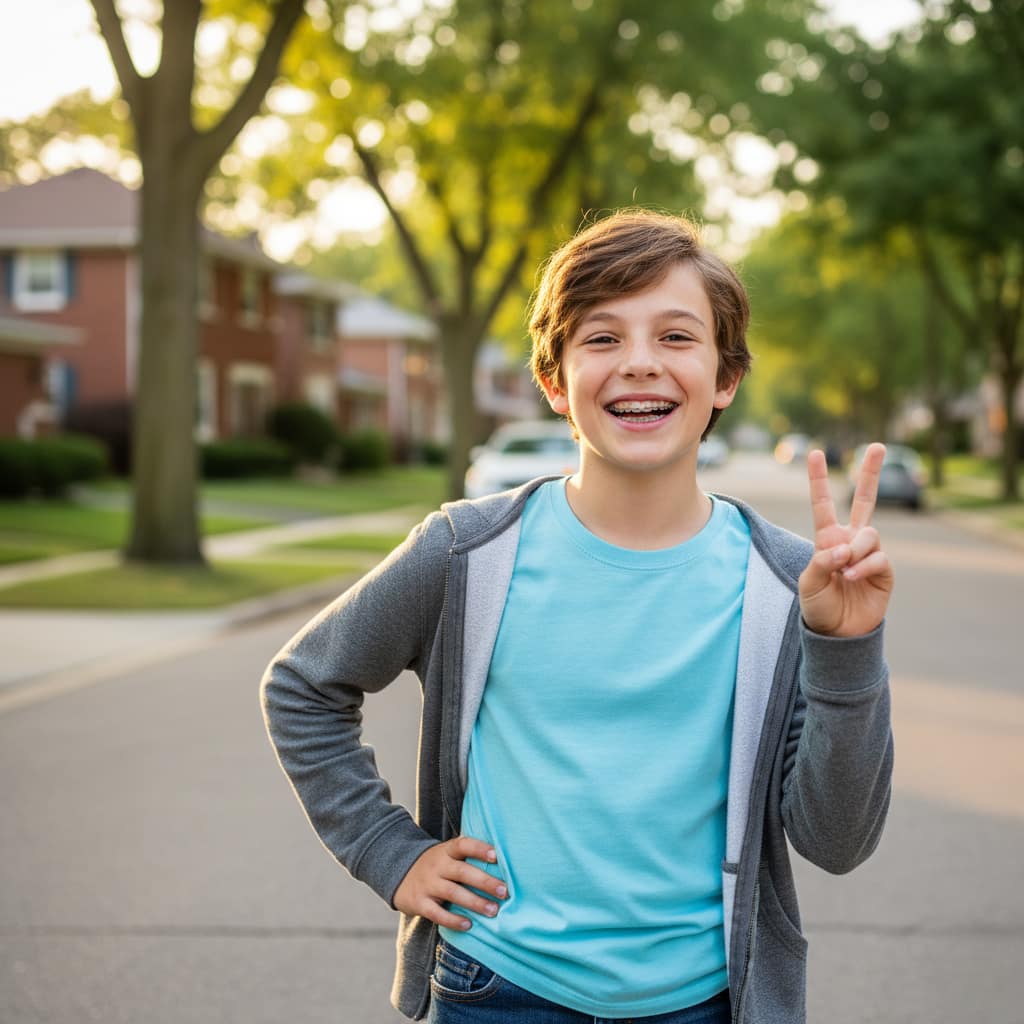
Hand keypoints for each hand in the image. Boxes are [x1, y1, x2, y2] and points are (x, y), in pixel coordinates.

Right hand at [392, 835, 506, 929]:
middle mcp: (437, 865)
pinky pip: (437, 913)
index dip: (479, 849)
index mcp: (446, 851)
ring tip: (493, 910)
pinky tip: (469, 924)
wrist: (397, 872)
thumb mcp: (446, 854)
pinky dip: (453, 920)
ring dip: (475, 902)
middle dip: (484, 882)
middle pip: (462, 872)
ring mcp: (427, 884)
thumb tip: (504, 862)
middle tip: (504, 891)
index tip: (496, 856)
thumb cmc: (436, 865)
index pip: (463, 845)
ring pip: (453, 893)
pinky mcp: (419, 902)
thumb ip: (467, 857)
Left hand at [798, 443, 894, 637]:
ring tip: (845, 571)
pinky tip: (854, 579)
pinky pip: (878, 557)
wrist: (839, 633)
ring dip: (855, 550)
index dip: (819, 480)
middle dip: (869, 473)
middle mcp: (850, 541)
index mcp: (827, 539)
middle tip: (876, 446)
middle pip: (864, 500)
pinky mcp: (884, 569)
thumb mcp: (809, 583)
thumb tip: (842, 547)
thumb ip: (822, 562)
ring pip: (869, 533)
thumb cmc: (819, 606)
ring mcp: (869, 553)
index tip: (814, 453)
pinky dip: (864, 566)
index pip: (822, 504)